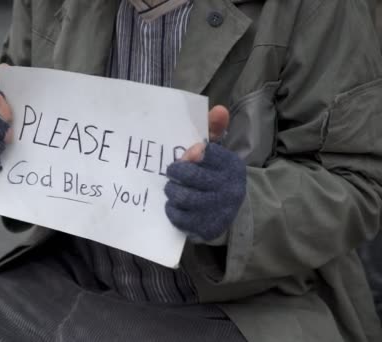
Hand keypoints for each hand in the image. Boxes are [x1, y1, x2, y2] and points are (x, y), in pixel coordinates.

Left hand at [164, 106, 245, 242]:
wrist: (228, 211)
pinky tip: (174, 205)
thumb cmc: (215, 175)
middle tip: (172, 172)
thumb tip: (219, 109)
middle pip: (190, 176)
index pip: (206, 153)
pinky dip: (172, 209)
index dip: (192, 153)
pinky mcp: (207, 227)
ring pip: (182, 197)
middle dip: (176, 172)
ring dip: (172, 191)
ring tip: (172, 188)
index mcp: (231, 166)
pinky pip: (179, 216)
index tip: (188, 154)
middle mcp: (229, 188)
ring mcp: (218, 210)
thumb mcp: (217, 153)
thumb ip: (214, 130)